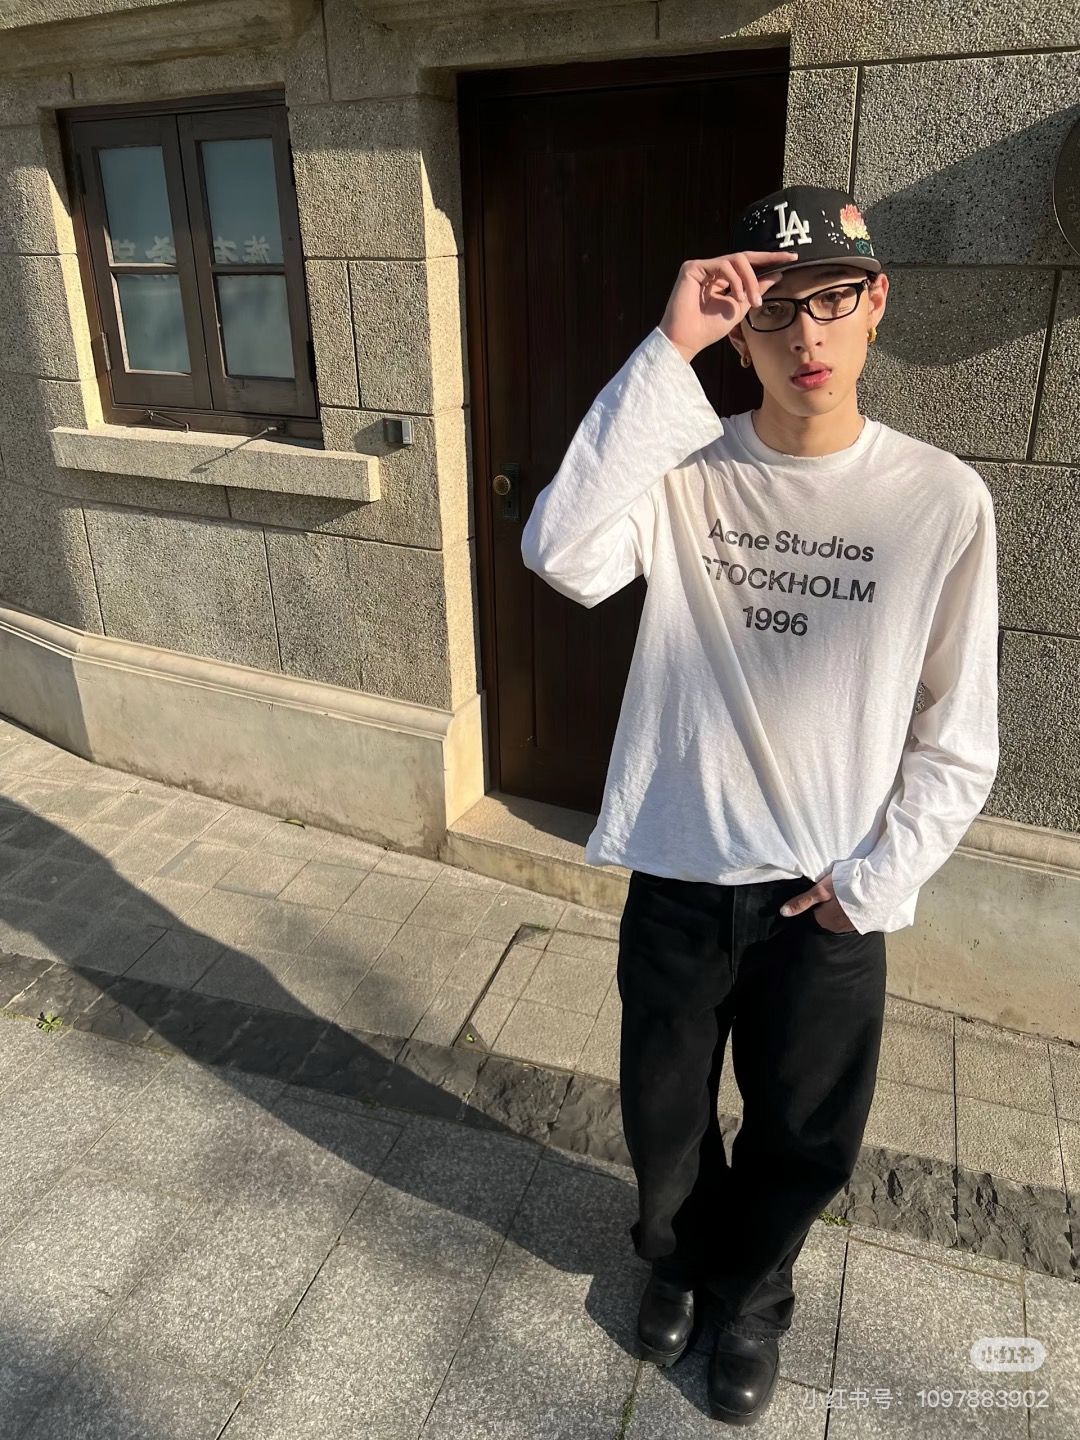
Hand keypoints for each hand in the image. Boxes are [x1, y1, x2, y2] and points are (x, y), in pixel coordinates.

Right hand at [659, 250, 793, 362]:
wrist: (687, 339)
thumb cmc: (708, 328)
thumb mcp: (740, 307)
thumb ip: (756, 290)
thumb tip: (777, 274)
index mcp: (722, 278)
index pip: (748, 264)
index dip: (769, 259)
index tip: (792, 258)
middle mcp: (712, 270)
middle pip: (744, 258)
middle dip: (765, 264)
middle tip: (781, 270)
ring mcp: (702, 267)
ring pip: (736, 260)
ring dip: (749, 279)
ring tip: (751, 301)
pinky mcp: (692, 267)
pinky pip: (723, 265)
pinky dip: (735, 280)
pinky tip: (736, 296)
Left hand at [779, 874, 857, 932]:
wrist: (877, 885)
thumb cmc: (845, 886)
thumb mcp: (820, 890)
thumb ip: (802, 902)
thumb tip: (783, 912)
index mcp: (825, 921)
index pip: (812, 917)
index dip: (813, 906)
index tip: (818, 896)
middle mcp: (838, 928)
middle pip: (826, 919)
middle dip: (826, 909)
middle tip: (831, 893)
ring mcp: (853, 926)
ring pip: (840, 919)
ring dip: (839, 910)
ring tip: (843, 895)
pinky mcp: (864, 922)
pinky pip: (852, 919)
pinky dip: (851, 911)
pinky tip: (854, 899)